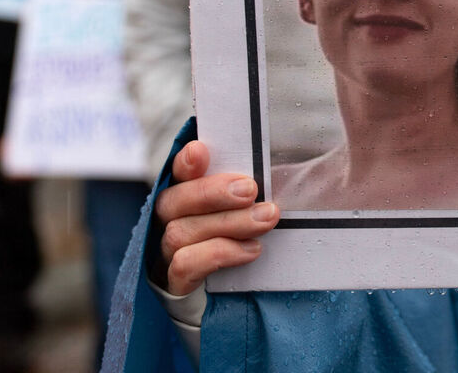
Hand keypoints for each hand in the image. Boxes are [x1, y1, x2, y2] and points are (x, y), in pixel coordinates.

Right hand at [154, 140, 279, 294]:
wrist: (240, 306)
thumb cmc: (250, 245)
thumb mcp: (258, 212)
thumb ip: (260, 191)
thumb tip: (291, 165)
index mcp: (185, 201)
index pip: (177, 175)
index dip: (185, 164)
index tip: (201, 151)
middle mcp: (167, 225)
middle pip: (172, 201)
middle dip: (213, 192)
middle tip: (250, 189)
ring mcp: (166, 257)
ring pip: (181, 231)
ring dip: (228, 222)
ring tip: (266, 219)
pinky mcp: (174, 287)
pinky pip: (184, 265)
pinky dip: (219, 253)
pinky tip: (251, 250)